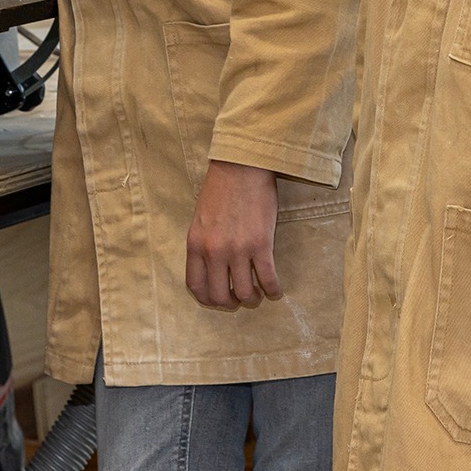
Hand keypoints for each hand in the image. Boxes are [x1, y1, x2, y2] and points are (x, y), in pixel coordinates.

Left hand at [185, 160, 281, 309]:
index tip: (217, 299)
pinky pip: (268, 279)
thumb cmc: (221, 188)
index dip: (207, 299)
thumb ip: (203, 243)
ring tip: (258, 294)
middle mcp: (214, 251)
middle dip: (230, 303)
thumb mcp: (200, 219)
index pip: (196, 285)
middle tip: (239, 299)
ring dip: (253, 298)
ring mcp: (238, 250)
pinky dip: (273, 289)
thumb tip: (211, 267)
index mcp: (195, 244)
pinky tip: (275, 290)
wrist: (242, 167)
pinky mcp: (261, 244)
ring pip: (244, 292)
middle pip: (219, 295)